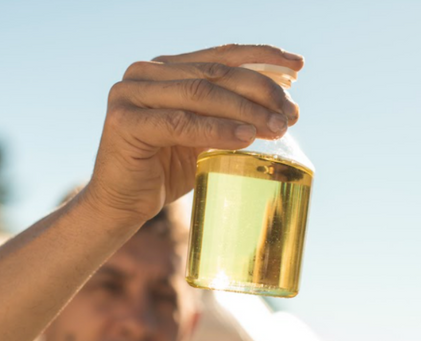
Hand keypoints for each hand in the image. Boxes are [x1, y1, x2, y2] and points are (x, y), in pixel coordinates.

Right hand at [86, 44, 303, 224]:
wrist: (123, 203)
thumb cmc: (164, 171)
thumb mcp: (201, 139)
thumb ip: (226, 118)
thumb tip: (278, 108)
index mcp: (164, 70)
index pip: (220, 56)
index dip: (261, 57)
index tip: (297, 68)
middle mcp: (145, 73)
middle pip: (214, 73)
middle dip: (260, 91)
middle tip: (291, 113)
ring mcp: (130, 93)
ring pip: (200, 94)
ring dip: (245, 110)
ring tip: (278, 126)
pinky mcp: (125, 121)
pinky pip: (181, 123)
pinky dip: (217, 130)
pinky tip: (246, 138)